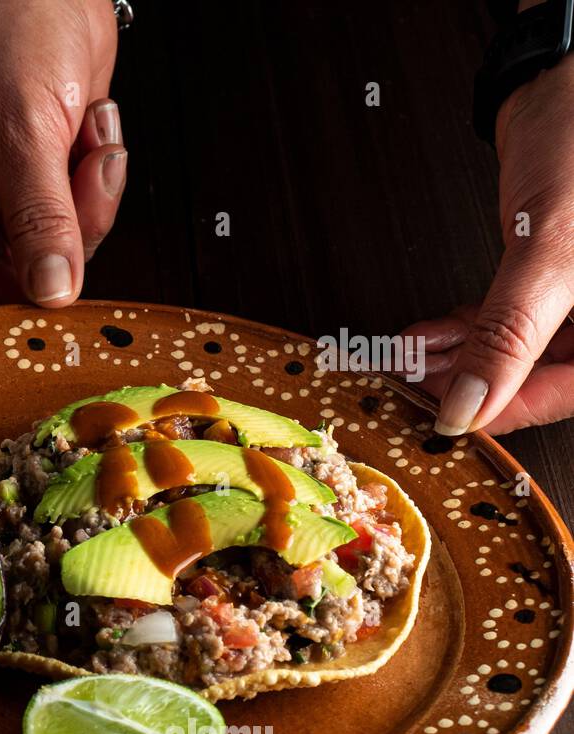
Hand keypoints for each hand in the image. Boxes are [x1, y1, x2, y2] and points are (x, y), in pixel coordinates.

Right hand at [0, 0, 122, 306]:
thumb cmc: (13, 28)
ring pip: (65, 235)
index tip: (64, 274)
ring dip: (93, 187)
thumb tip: (49, 290)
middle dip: (73, 217)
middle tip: (86, 168)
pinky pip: (85, 205)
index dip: (23, 278)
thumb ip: (40, 218)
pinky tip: (91, 121)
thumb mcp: (25, 130)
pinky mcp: (48, 171)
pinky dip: (101, 168)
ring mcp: (8, 185)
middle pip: (27, 259)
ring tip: (88, 128)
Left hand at [404, 47, 573, 435]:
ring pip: (520, 350)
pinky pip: (513, 318)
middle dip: (469, 380)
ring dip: (459, 356)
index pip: (563, 394)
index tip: (442, 419)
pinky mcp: (555, 277)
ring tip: (408, 358)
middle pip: (541, 376)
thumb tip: (469, 407)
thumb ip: (507, 336)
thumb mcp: (547, 255)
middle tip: (413, 383)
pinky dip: (469, 327)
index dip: (500, 410)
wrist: (564, 81)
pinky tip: (426, 335)